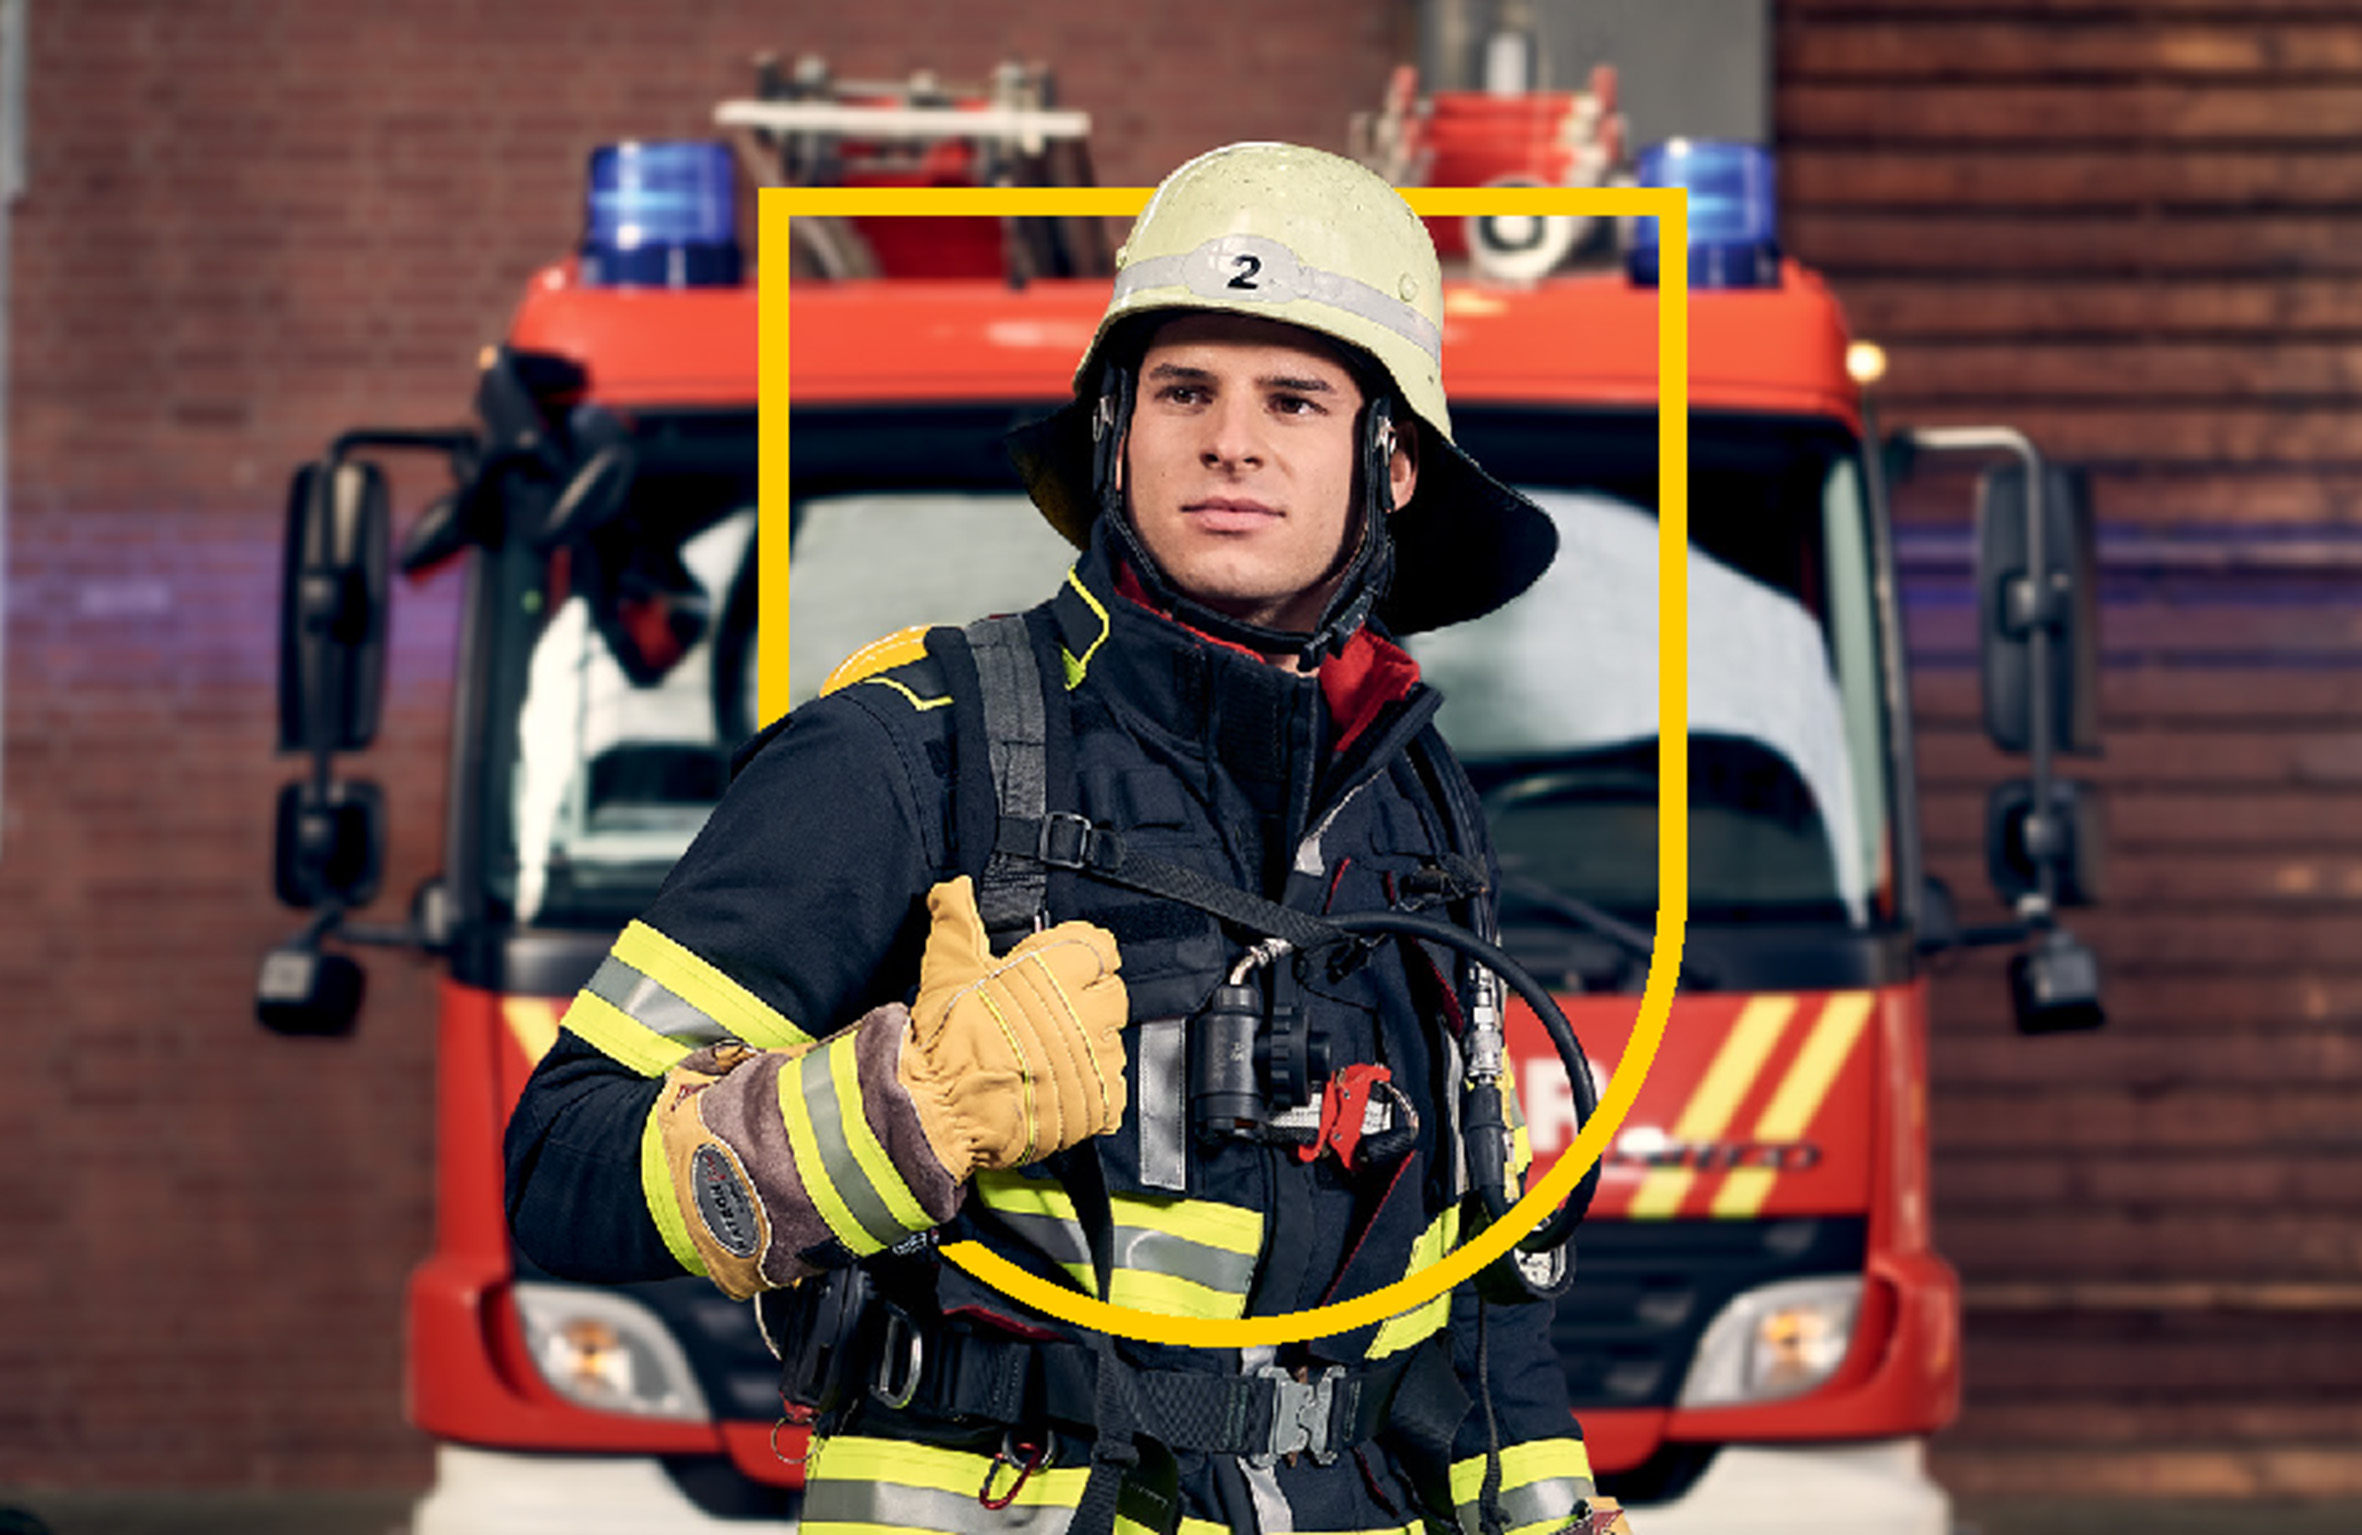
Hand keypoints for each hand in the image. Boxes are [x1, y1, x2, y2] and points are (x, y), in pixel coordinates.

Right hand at [899, 876, 1129, 1175]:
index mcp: (1058, 969)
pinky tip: (1060, 1085)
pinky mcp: (1097, 1103)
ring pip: (1114, 1041)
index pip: (1100, 946)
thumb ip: (957, 918)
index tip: (1063, 965)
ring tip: (1050, 1053)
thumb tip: (954, 890)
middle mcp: (1085, 1011)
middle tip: (1053, 1011)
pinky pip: (1113, 1088)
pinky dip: (1092, 1089)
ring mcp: (1095, 1059)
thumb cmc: (948, 1038)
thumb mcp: (948, 964)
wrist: (942, 1107)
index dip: (1081, 955)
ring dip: (1089, 1044)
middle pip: (1112, 994)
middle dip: (1088, 999)